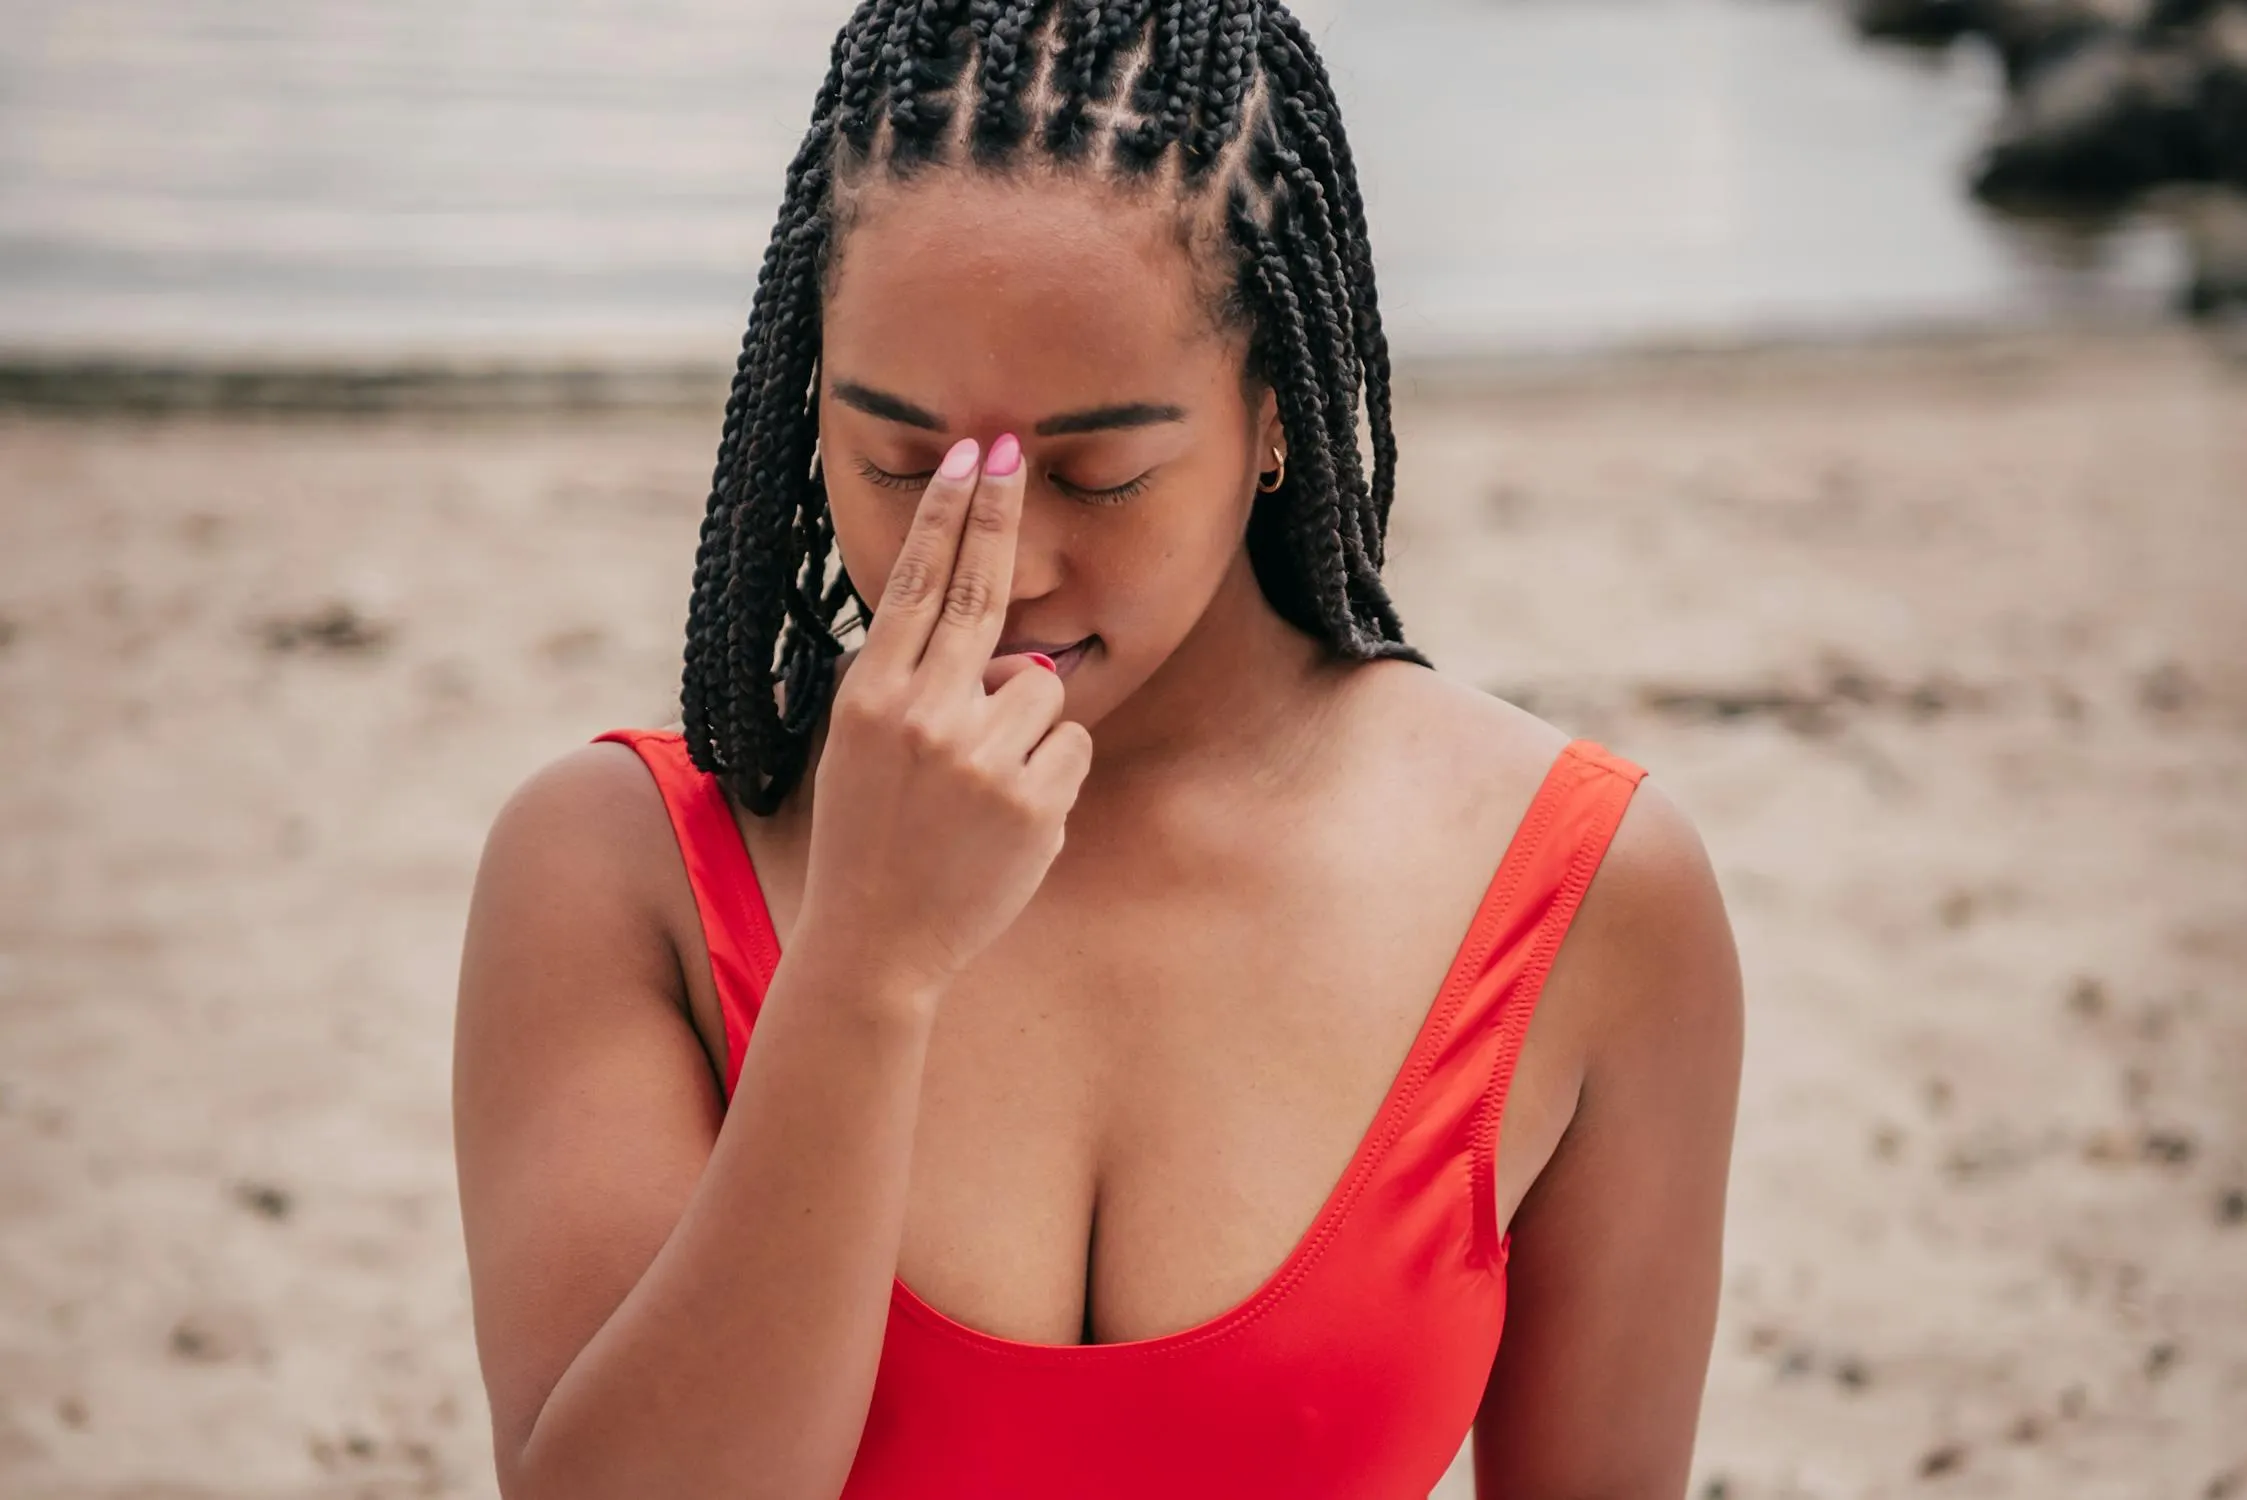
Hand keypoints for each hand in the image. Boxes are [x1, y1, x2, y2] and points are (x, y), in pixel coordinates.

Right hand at [796, 434, 1093, 998]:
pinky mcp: (1032, 804)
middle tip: (1013, 449)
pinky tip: (1003, 822)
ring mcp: (980, 760)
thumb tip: (984, 636)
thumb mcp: (858, 746)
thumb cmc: (869, 837)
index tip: (973, 455)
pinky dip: (1049, 778)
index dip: (949, 516)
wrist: (876, 942)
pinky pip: (1068, 749)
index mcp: (871, 697)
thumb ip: (909, 683)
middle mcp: (923, 717)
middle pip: (979, 594)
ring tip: (978, 789)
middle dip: (997, 514)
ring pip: (1042, 689)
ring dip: (1026, 727)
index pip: (916, 585)